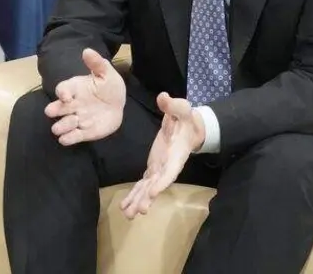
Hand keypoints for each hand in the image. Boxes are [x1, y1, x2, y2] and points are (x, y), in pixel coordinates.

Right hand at [44, 48, 126, 144]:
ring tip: (62, 127)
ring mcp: (77, 119)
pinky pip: (73, 136)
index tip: (65, 96)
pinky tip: (66, 139)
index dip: (62, 92)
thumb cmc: (109, 86)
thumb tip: (87, 50)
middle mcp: (72, 104)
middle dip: (54, 110)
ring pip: (63, 124)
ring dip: (62, 126)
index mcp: (74, 89)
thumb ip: (97, 63)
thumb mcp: (106, 73)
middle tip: (53, 112)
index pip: (62, 89)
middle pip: (57, 108)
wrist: (118, 104)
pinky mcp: (84, 132)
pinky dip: (68, 138)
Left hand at [120, 92, 205, 218]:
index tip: (153, 192)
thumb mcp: (182, 109)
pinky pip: (142, 184)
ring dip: (138, 200)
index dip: (162, 182)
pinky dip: (134, 194)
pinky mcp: (152, 168)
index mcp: (176, 155)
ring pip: (148, 188)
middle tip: (138, 211)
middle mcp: (167, 166)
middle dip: (147, 198)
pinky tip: (124, 206)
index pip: (170, 172)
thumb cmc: (186, 118)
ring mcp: (159, 168)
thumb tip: (163, 97)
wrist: (187, 128)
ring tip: (127, 214)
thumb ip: (173, 105)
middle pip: (157, 185)